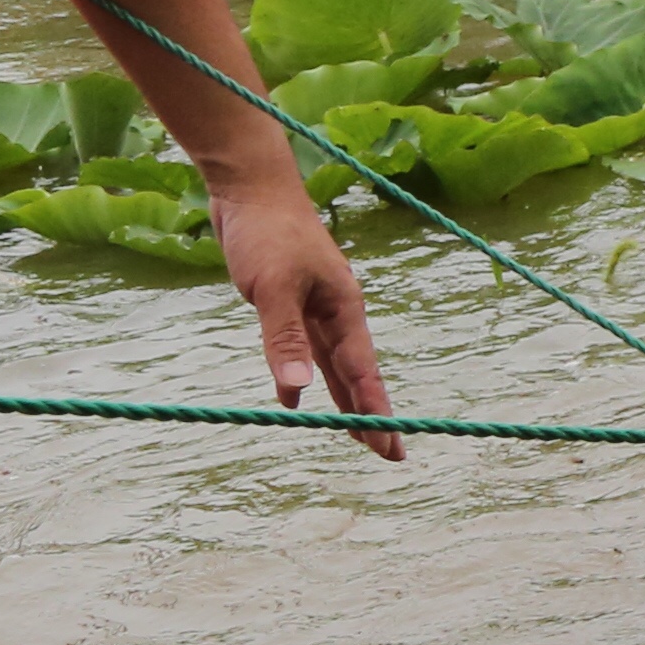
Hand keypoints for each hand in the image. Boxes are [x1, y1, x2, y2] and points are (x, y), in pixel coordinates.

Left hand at [210, 165, 400, 457]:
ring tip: (359, 434)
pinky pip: (306, 352)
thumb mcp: (272, 288)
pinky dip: (305, 378)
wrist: (251, 190)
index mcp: (344, 308)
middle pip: (359, 374)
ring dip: (346, 400)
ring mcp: (315, 308)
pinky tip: (297, 399)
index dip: (376, 411)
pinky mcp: (290, 303)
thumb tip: (296, 394)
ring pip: (335, 366)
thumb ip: (283, 340)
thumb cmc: (266, 233)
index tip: (393, 445)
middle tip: (391, 455)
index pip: (363, 371)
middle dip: (373, 414)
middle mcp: (336, 312)